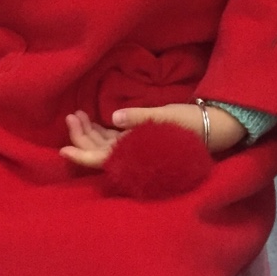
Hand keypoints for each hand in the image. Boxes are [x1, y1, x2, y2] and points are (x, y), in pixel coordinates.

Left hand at [58, 103, 246, 169]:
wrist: (213, 127)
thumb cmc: (190, 124)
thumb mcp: (165, 118)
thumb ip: (138, 118)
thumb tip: (113, 119)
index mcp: (137, 154)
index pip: (103, 160)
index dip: (82, 156)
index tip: (63, 150)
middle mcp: (133, 155)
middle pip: (99, 152)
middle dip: (82, 137)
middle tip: (71, 116)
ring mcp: (135, 148)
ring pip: (105, 145)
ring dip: (89, 132)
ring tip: (76, 114)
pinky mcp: (140, 140)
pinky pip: (115, 139)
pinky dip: (102, 130)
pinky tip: (93, 119)